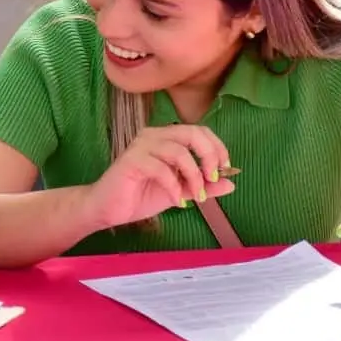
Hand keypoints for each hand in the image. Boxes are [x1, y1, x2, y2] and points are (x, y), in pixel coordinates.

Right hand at [85, 125, 235, 228]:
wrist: (108, 209)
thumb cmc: (140, 196)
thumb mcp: (180, 192)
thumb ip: (203, 186)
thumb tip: (232, 182)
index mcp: (166, 138)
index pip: (198, 131)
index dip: (217, 147)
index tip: (225, 169)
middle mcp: (154, 136)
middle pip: (191, 133)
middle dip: (209, 155)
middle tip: (213, 178)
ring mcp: (141, 146)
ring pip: (178, 151)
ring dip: (193, 176)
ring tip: (196, 196)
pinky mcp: (131, 161)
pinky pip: (161, 169)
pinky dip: (174, 187)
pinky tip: (177, 202)